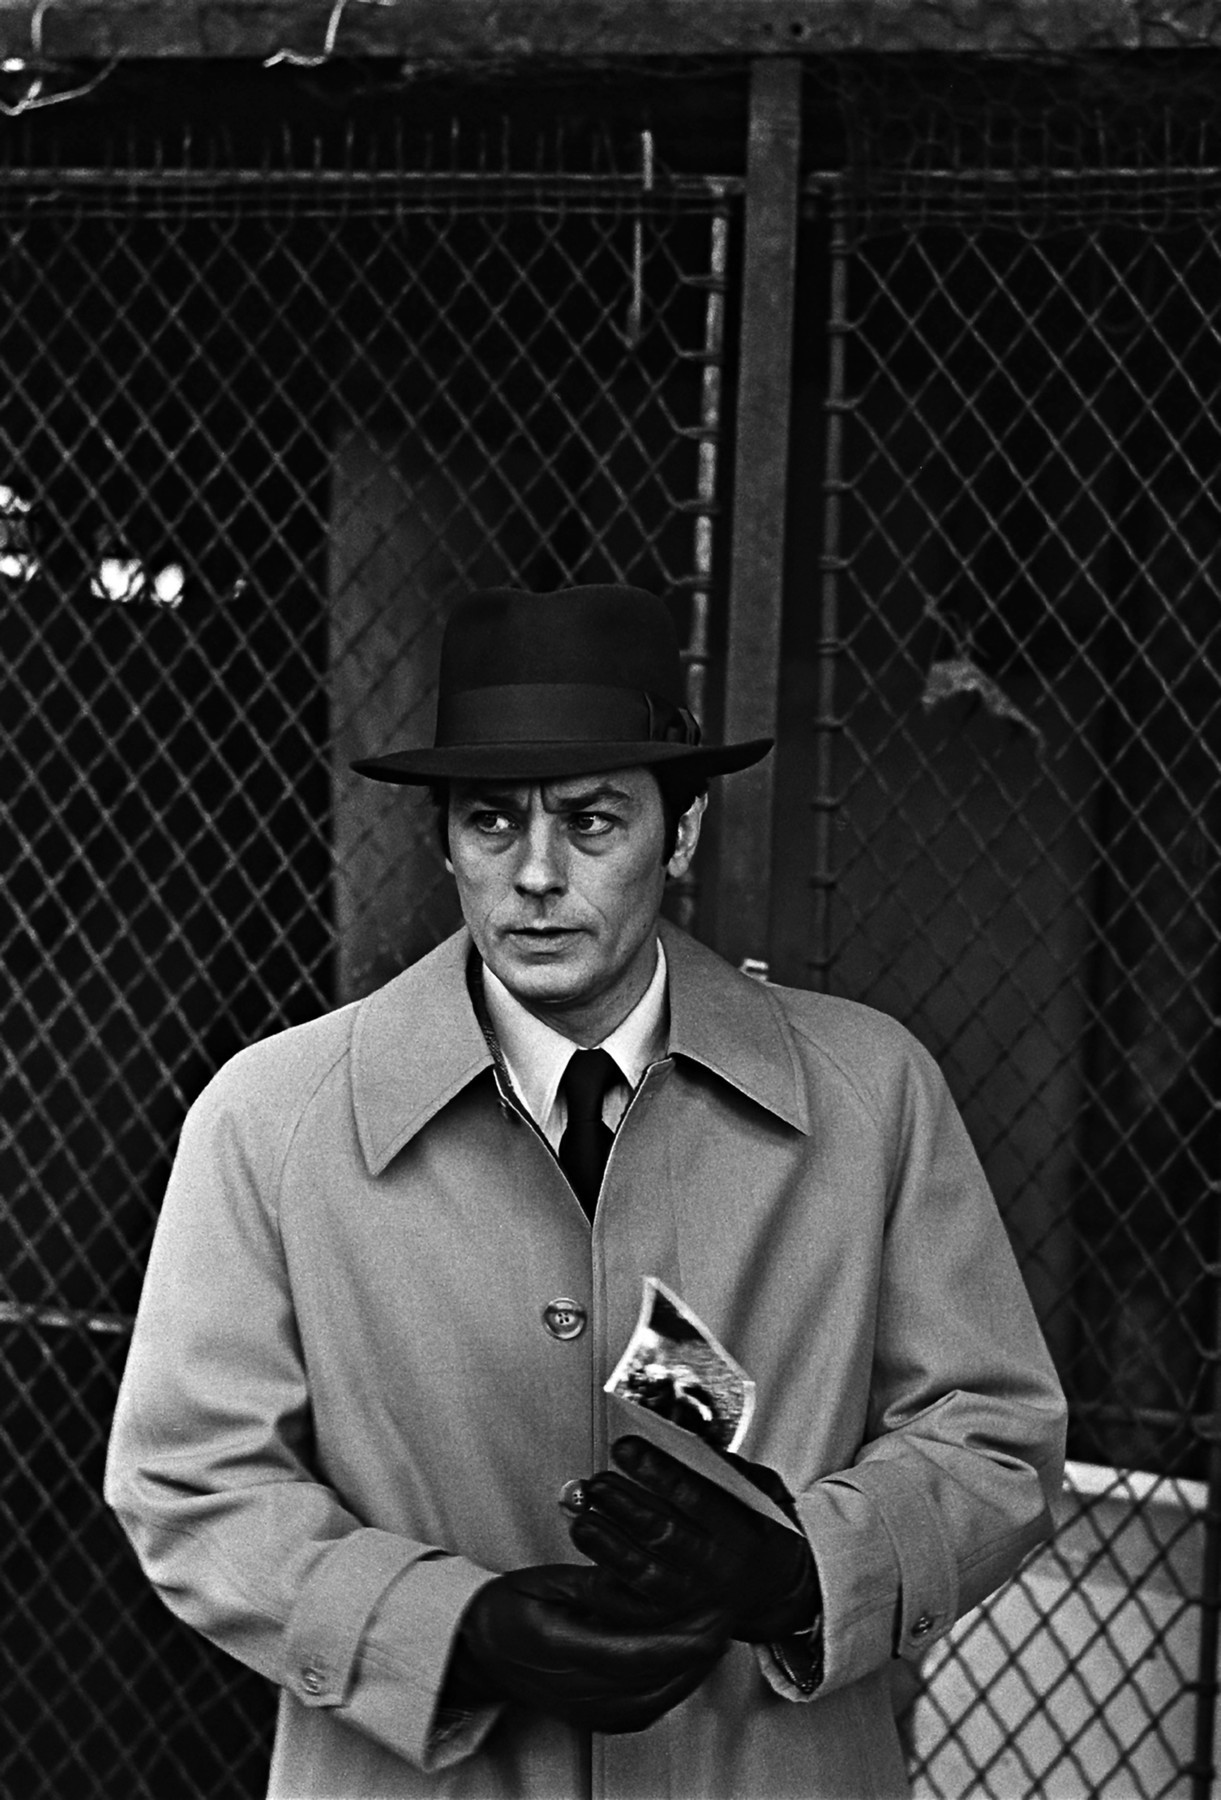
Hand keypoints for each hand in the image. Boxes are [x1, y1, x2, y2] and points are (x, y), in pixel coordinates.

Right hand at [442, 1562, 728, 1732]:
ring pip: (658, 1696)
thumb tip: (639, 1579)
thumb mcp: (546, 1582)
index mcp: (559, 1646)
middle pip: (654, 1676)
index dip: (682, 1637)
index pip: (634, 1652)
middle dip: (699, 1647)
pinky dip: (676, 1683)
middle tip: (728, 1612)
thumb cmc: (509, 1609)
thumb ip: (594, 1584)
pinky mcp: (596, 1720)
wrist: (481, 1653)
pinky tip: (693, 1660)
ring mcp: (586, 1711)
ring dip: (694, 1666)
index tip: (713, 1613)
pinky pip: (648, 1707)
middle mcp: (575, 1689)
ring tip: (719, 1630)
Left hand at [567, 1436, 819, 1643]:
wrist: (776, 1590)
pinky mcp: (676, 1621)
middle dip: (624, 1505)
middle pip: (664, 1534)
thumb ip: (730, 1470)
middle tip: (598, 1482)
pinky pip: (634, 1609)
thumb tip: (683, 1446)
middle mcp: (719, 1570)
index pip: (695, 1497)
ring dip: (608, 1546)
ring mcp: (697, 1599)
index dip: (657, 1472)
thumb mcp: (764, 1492)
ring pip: (645, 1574)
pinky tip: (583, 1567)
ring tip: (582, 1519)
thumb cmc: (761, 1530)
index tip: (626, 1448)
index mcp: (744, 1533)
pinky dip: (605, 1589)